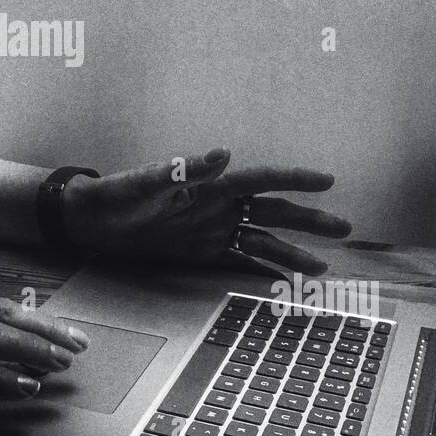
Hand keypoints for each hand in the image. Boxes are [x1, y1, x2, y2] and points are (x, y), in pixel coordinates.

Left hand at [62, 149, 350, 274]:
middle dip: (308, 220)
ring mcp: (213, 229)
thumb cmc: (117, 194)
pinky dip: (264, 271)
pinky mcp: (202, 251)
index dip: (295, 180)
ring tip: (323, 267)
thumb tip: (222, 152)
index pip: (261, 179)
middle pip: (273, 211)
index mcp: (210, 185)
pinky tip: (286, 282)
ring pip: (263, 240)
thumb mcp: (147, 181)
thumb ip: (184, 170)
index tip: (327, 181)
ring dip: (292, 252)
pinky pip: (240, 261)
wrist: (92, 220)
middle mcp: (219, 206)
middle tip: (344, 228)